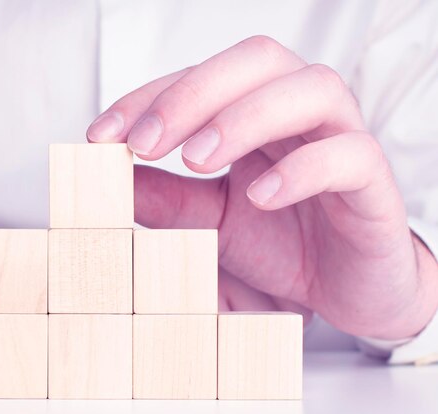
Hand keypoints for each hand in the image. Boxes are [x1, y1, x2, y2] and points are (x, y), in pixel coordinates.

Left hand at [87, 35, 437, 339]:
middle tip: (145, 142)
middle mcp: (299, 114)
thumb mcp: (208, 224)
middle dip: (193, 94)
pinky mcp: (374, 183)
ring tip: (197, 159)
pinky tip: (261, 195)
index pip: (200, 79)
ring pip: (310, 89)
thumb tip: (109, 182)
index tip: (101, 135)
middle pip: (257, 61)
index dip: (147, 98)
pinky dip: (302, 168)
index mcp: (256, 115)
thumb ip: (165, 201)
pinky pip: (349, 155)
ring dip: (245, 117)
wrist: (345, 291)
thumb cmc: (283, 248)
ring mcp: (342, 140)